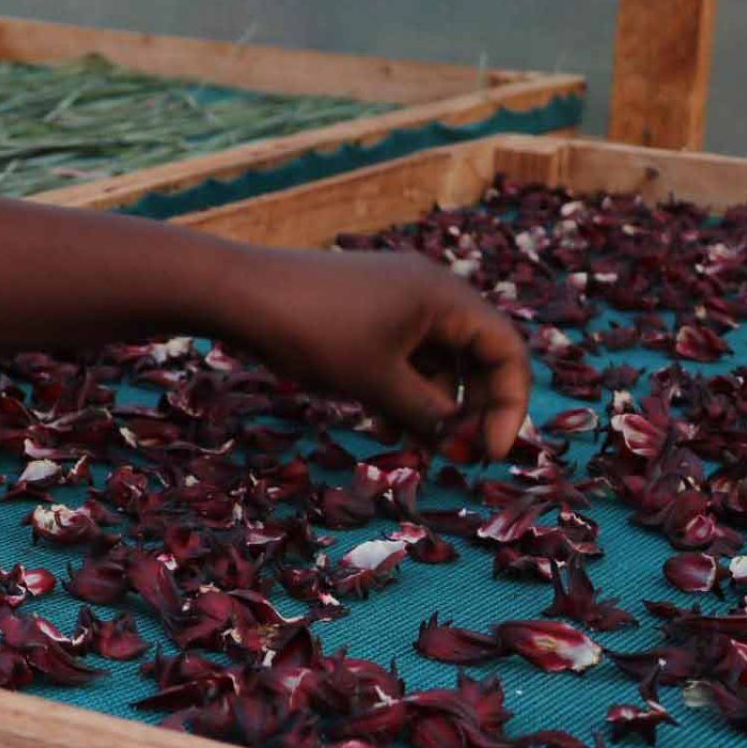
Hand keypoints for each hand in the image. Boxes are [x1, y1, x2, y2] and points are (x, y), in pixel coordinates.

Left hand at [217, 247, 531, 460]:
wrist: (237, 293)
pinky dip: (401, 389)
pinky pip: (402, 354)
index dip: (509, 405)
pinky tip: (383, 425)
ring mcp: (396, 298)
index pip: (506, 351)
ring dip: (431, 405)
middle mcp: (430, 291)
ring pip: (435, 360)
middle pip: (475, 356)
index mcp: (447, 297)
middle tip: (457, 456)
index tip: (491, 452)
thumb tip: (461, 444)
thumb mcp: (377, 382)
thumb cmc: (314, 333)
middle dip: (469, 409)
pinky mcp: (365, 310)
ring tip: (412, 446)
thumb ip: (428, 414)